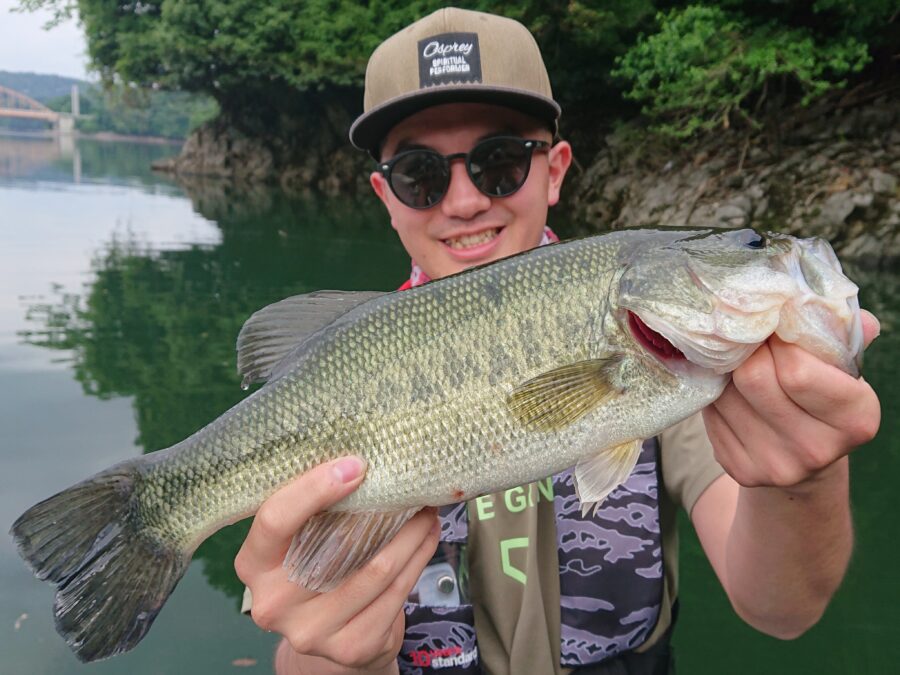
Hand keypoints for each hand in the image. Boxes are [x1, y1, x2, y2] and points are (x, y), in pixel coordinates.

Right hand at [234, 456, 439, 673]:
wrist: (333, 636)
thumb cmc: (316, 569)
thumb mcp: (301, 540)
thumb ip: (315, 510)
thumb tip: (360, 458)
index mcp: (254, 564)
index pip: (274, 519)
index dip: (314, 489)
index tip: (356, 466)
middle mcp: (275, 603)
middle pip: (338, 547)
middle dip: (385, 510)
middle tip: (411, 485)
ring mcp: (311, 631)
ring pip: (377, 570)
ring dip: (411, 535)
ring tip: (426, 510)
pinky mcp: (350, 647)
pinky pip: (395, 594)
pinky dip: (417, 560)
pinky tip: (425, 539)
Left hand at [703, 310, 880, 488]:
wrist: (805, 456)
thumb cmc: (823, 397)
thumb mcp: (841, 369)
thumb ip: (839, 337)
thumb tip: (832, 306)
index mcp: (855, 419)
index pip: (798, 371)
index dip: (777, 340)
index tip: (774, 328)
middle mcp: (816, 450)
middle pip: (753, 378)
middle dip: (748, 351)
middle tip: (750, 340)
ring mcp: (776, 465)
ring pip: (725, 393)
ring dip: (727, 371)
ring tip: (740, 362)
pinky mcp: (740, 470)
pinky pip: (711, 415)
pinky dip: (716, 395)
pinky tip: (730, 390)